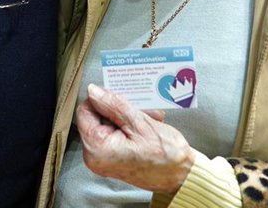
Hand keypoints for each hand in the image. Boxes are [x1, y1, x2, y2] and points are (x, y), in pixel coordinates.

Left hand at [76, 83, 194, 193]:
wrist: (182, 176)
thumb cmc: (165, 156)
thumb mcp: (139, 122)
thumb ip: (114, 105)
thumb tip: (95, 91)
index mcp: (97, 149)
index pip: (85, 111)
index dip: (102, 100)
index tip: (120, 96)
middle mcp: (96, 157)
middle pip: (97, 117)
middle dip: (120, 109)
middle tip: (141, 108)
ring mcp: (104, 159)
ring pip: (109, 124)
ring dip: (130, 116)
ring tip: (150, 117)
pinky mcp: (113, 158)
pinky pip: (116, 134)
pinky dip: (131, 126)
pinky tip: (148, 124)